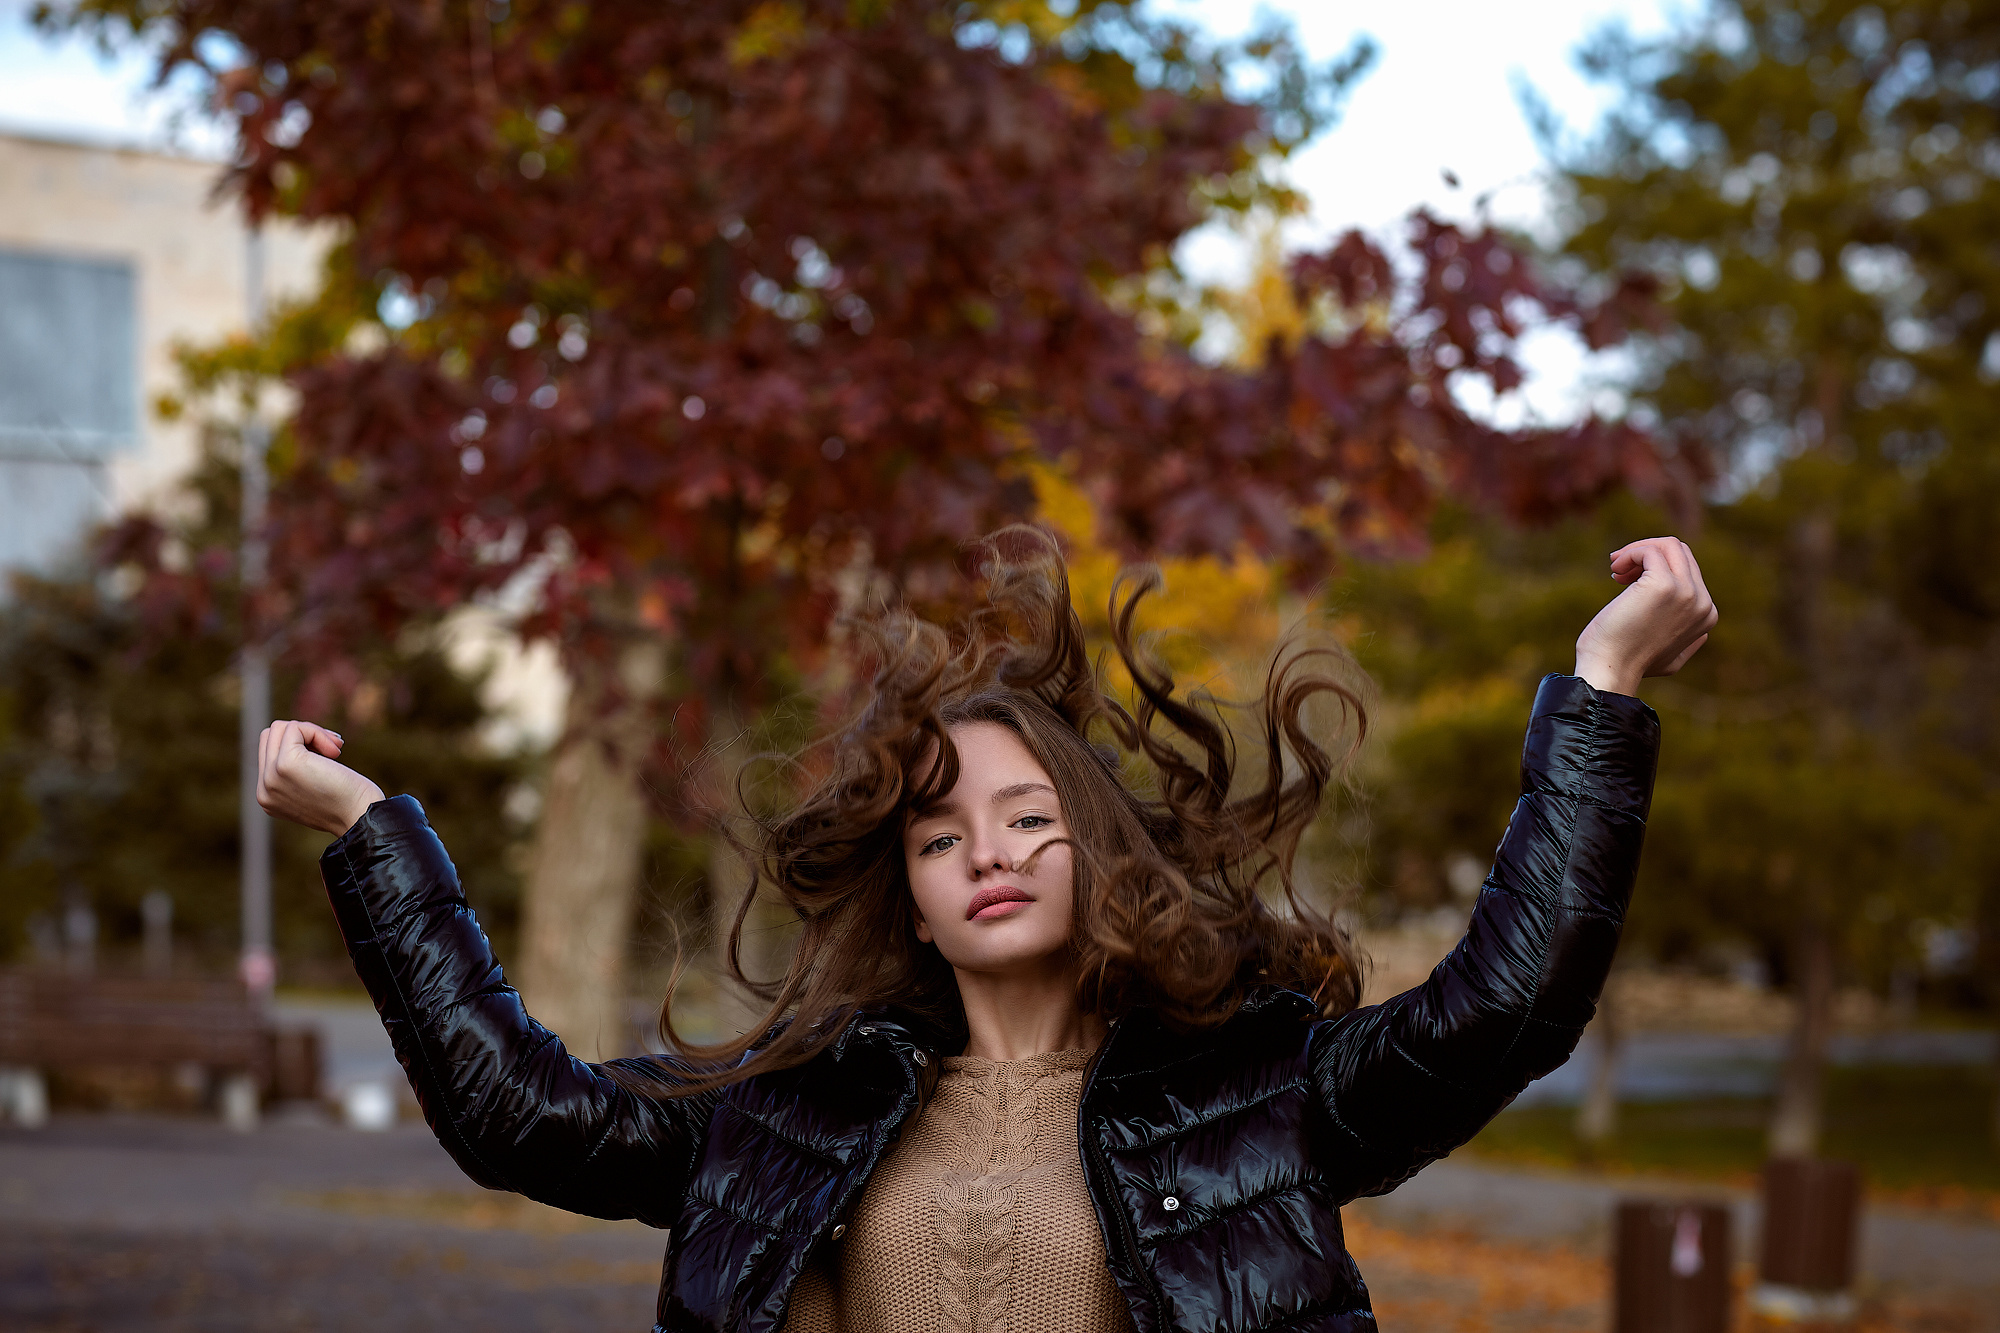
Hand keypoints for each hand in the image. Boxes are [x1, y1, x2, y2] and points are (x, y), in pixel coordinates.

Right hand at [257, 719, 385, 835]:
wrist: (361, 817)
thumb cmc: (349, 803)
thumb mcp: (313, 789)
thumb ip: (297, 772)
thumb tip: (295, 733)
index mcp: (267, 796)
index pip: (268, 751)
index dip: (300, 744)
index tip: (328, 755)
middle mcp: (263, 789)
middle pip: (270, 737)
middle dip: (304, 734)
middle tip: (334, 748)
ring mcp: (271, 776)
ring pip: (279, 729)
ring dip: (313, 732)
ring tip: (335, 749)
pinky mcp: (286, 763)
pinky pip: (294, 728)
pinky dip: (317, 732)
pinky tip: (335, 751)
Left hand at [1573, 537, 1718, 696]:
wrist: (1611, 669)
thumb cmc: (1631, 665)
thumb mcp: (1672, 658)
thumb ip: (1689, 644)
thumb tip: (1701, 635)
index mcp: (1706, 614)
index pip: (1688, 568)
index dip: (1656, 567)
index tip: (1627, 580)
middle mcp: (1702, 602)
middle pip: (1680, 552)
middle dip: (1647, 553)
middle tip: (1619, 570)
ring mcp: (1686, 592)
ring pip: (1669, 545)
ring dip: (1638, 549)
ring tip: (1617, 566)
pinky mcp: (1664, 585)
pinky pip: (1650, 551)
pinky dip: (1630, 553)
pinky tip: (1616, 569)